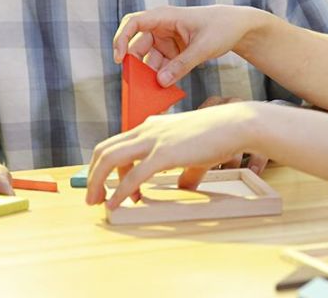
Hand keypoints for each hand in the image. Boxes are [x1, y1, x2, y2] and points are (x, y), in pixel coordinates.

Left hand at [85, 102, 261, 208]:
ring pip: (110, 159)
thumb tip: (184, 186)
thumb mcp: (194, 152)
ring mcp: (153, 139)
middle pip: (104, 150)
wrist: (235, 124)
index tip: (109, 187)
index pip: (115, 144)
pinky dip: (120, 191)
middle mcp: (146, 128)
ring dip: (98, 182)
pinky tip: (115, 203)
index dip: (106, 167)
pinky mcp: (163, 153)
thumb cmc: (219, 134)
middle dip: (93, 175)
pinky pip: (133, 175)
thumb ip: (185, 169)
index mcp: (151, 125)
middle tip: (92, 196)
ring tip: (97, 202)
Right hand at [113, 5, 263, 85]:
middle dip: (136, 66)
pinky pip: (161, 67)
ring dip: (149, 77)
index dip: (121, 39)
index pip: (134, 22)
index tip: (119, 59)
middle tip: (136, 87)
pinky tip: (164, 93)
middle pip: (138, 46)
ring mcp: (166, 41)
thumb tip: (160, 81)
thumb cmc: (222, 27)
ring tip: (152, 94)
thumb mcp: (204, 47)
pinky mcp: (173, 53)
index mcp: (165, 16)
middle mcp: (161, 28)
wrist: (238, 27)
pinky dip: (161, 79)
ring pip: (148, 60)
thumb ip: (182, 64)